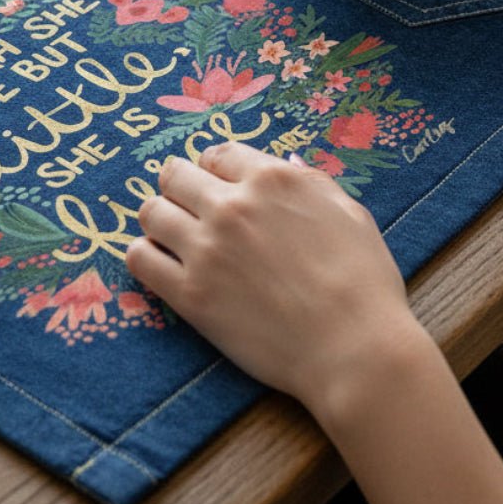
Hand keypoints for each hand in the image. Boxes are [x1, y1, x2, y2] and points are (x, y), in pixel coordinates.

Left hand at [125, 143, 416, 413]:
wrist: (355, 349)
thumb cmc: (363, 281)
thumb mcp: (347, 212)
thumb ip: (308, 182)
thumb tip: (283, 165)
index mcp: (271, 179)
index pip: (217, 154)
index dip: (216, 169)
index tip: (218, 186)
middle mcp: (231, 205)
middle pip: (174, 175)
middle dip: (181, 187)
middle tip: (191, 208)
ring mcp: (206, 249)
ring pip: (150, 212)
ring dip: (161, 219)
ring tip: (175, 236)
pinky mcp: (189, 295)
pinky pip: (139, 258)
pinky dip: (146, 255)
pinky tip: (163, 264)